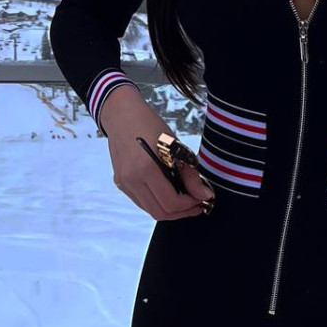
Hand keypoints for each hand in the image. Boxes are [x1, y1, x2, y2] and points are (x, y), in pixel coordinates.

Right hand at [101, 85, 212, 220]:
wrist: (121, 114)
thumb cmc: (150, 125)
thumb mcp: (175, 145)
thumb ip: (190, 174)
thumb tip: (205, 195)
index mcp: (146, 168)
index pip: (171, 202)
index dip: (189, 204)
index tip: (202, 198)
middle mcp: (131, 180)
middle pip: (160, 212)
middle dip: (181, 212)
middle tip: (197, 204)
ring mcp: (124, 183)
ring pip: (150, 210)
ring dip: (169, 209)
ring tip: (185, 199)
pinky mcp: (120, 183)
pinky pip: (141, 201)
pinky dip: (157, 202)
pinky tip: (168, 191)